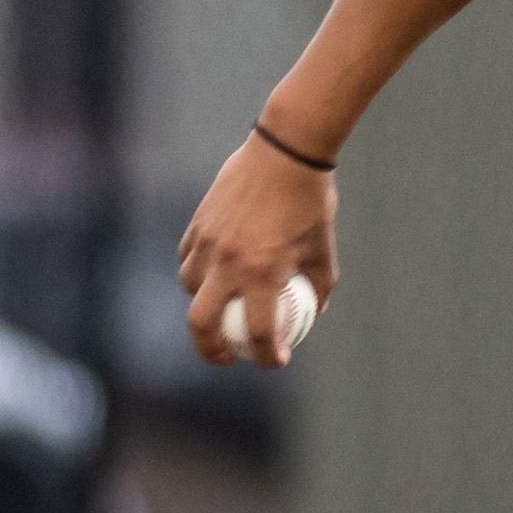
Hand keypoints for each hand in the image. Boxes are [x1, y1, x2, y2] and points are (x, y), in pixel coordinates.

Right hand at [179, 131, 338, 367]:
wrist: (285, 152)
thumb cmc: (311, 201)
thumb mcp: (324, 248)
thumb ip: (318, 284)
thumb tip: (313, 311)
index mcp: (263, 273)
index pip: (258, 331)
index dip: (265, 355)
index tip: (274, 360)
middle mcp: (229, 263)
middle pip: (201, 323)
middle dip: (210, 350)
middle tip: (227, 356)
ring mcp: (208, 243)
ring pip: (189, 289)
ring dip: (202, 306)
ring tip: (220, 309)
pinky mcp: (198, 224)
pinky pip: (188, 258)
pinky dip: (196, 272)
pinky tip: (212, 274)